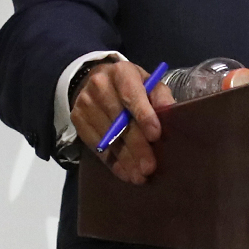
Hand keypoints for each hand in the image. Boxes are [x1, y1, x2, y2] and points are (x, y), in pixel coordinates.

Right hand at [71, 59, 175, 184]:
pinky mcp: (77, 119)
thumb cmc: (131, 85)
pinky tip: (125, 173)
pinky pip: (95, 145)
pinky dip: (112, 162)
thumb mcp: (148, 83)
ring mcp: (85, 102)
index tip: (155, 135)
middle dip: (136, 146)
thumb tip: (171, 113)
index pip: (131, 94)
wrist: (95, 80)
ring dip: (125, 159)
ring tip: (140, 176)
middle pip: (119, 120)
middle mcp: (100, 85)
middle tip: (149, 167)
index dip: (144, 115)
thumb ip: (160, 96)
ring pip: (108, 137)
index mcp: (121, 72)